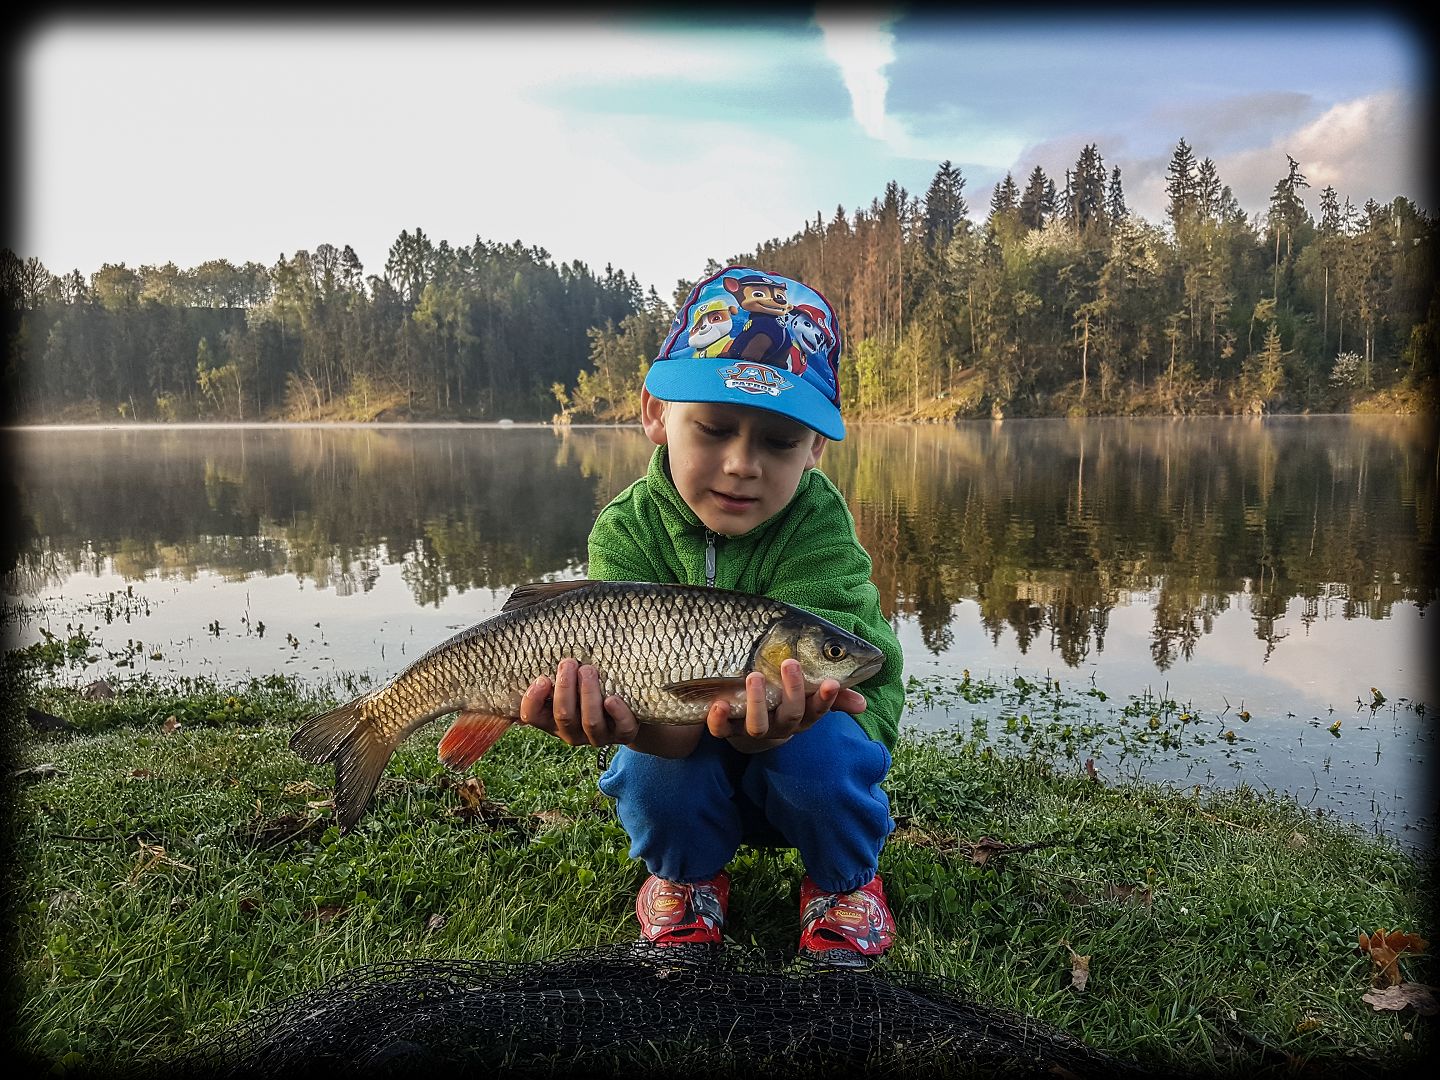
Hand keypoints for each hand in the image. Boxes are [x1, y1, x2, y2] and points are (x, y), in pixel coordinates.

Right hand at [519, 658, 637, 747]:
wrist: (626, 710)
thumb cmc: (588, 689)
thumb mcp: (568, 683)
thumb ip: (555, 674)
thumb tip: (539, 645)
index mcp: (553, 720)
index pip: (533, 716)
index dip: (533, 700)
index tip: (542, 679)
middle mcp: (573, 732)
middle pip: (563, 715)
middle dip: (565, 687)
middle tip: (569, 663)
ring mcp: (599, 736)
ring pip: (590, 721)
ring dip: (588, 693)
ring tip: (589, 670)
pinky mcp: (624, 733)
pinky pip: (621, 728)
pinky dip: (617, 713)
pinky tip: (612, 699)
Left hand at [704, 658, 866, 752]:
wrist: (747, 725)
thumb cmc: (783, 699)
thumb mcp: (807, 694)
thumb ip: (831, 695)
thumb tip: (862, 705)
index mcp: (802, 714)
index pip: (818, 709)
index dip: (826, 698)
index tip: (831, 682)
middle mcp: (780, 725)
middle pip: (792, 715)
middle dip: (793, 691)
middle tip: (790, 662)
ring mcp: (753, 728)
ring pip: (758, 726)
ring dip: (757, 703)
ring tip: (754, 676)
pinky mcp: (727, 729)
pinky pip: (722, 731)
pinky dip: (719, 720)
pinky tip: (719, 704)